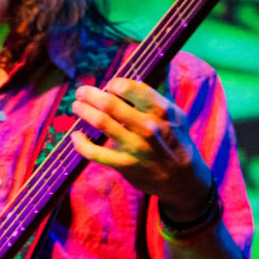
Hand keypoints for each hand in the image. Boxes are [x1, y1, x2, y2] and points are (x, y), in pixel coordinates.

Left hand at [72, 76, 213, 221]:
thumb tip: (135, 80)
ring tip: (77, 106)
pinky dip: (81, 143)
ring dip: (83, 111)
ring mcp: (135, 147)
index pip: (130, 87)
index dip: (114, 83)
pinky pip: (95, 153)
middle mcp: (147, 126)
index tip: (108, 85)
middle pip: (110, 103)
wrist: (183, 178)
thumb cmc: (176, 141)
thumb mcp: (176, 115)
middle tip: (81, 92)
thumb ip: (156, 98)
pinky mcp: (124, 165)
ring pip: (100, 122)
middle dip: (90, 94)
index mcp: (160, 110)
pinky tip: (75, 136)